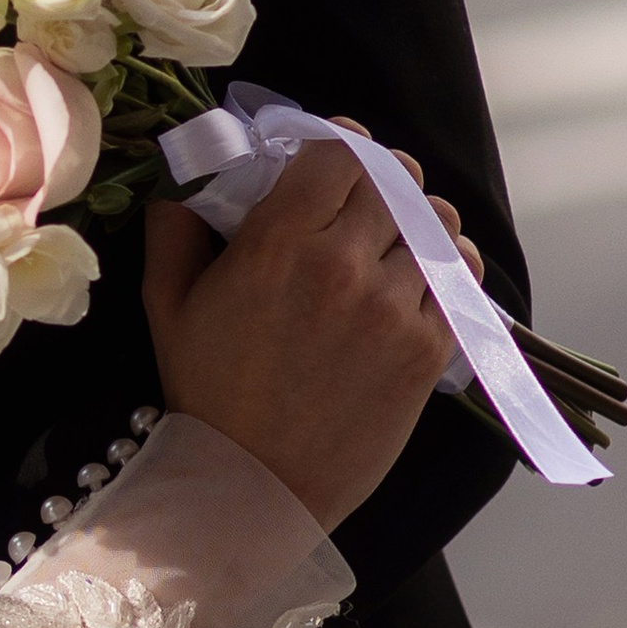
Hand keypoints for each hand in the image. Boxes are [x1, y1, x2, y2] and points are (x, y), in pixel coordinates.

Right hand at [142, 129, 474, 530]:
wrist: (254, 484)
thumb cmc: (206, 392)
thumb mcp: (167, 305)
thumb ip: (174, 230)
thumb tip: (186, 182)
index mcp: (279, 244)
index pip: (336, 153)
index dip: (334, 144)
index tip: (324, 158)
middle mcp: (344, 266)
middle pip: (391, 177)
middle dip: (375, 176)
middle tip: (357, 197)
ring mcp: (394, 307)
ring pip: (435, 220)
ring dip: (414, 218)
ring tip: (391, 239)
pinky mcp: (428, 347)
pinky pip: (459, 275)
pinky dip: (444, 263)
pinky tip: (417, 275)